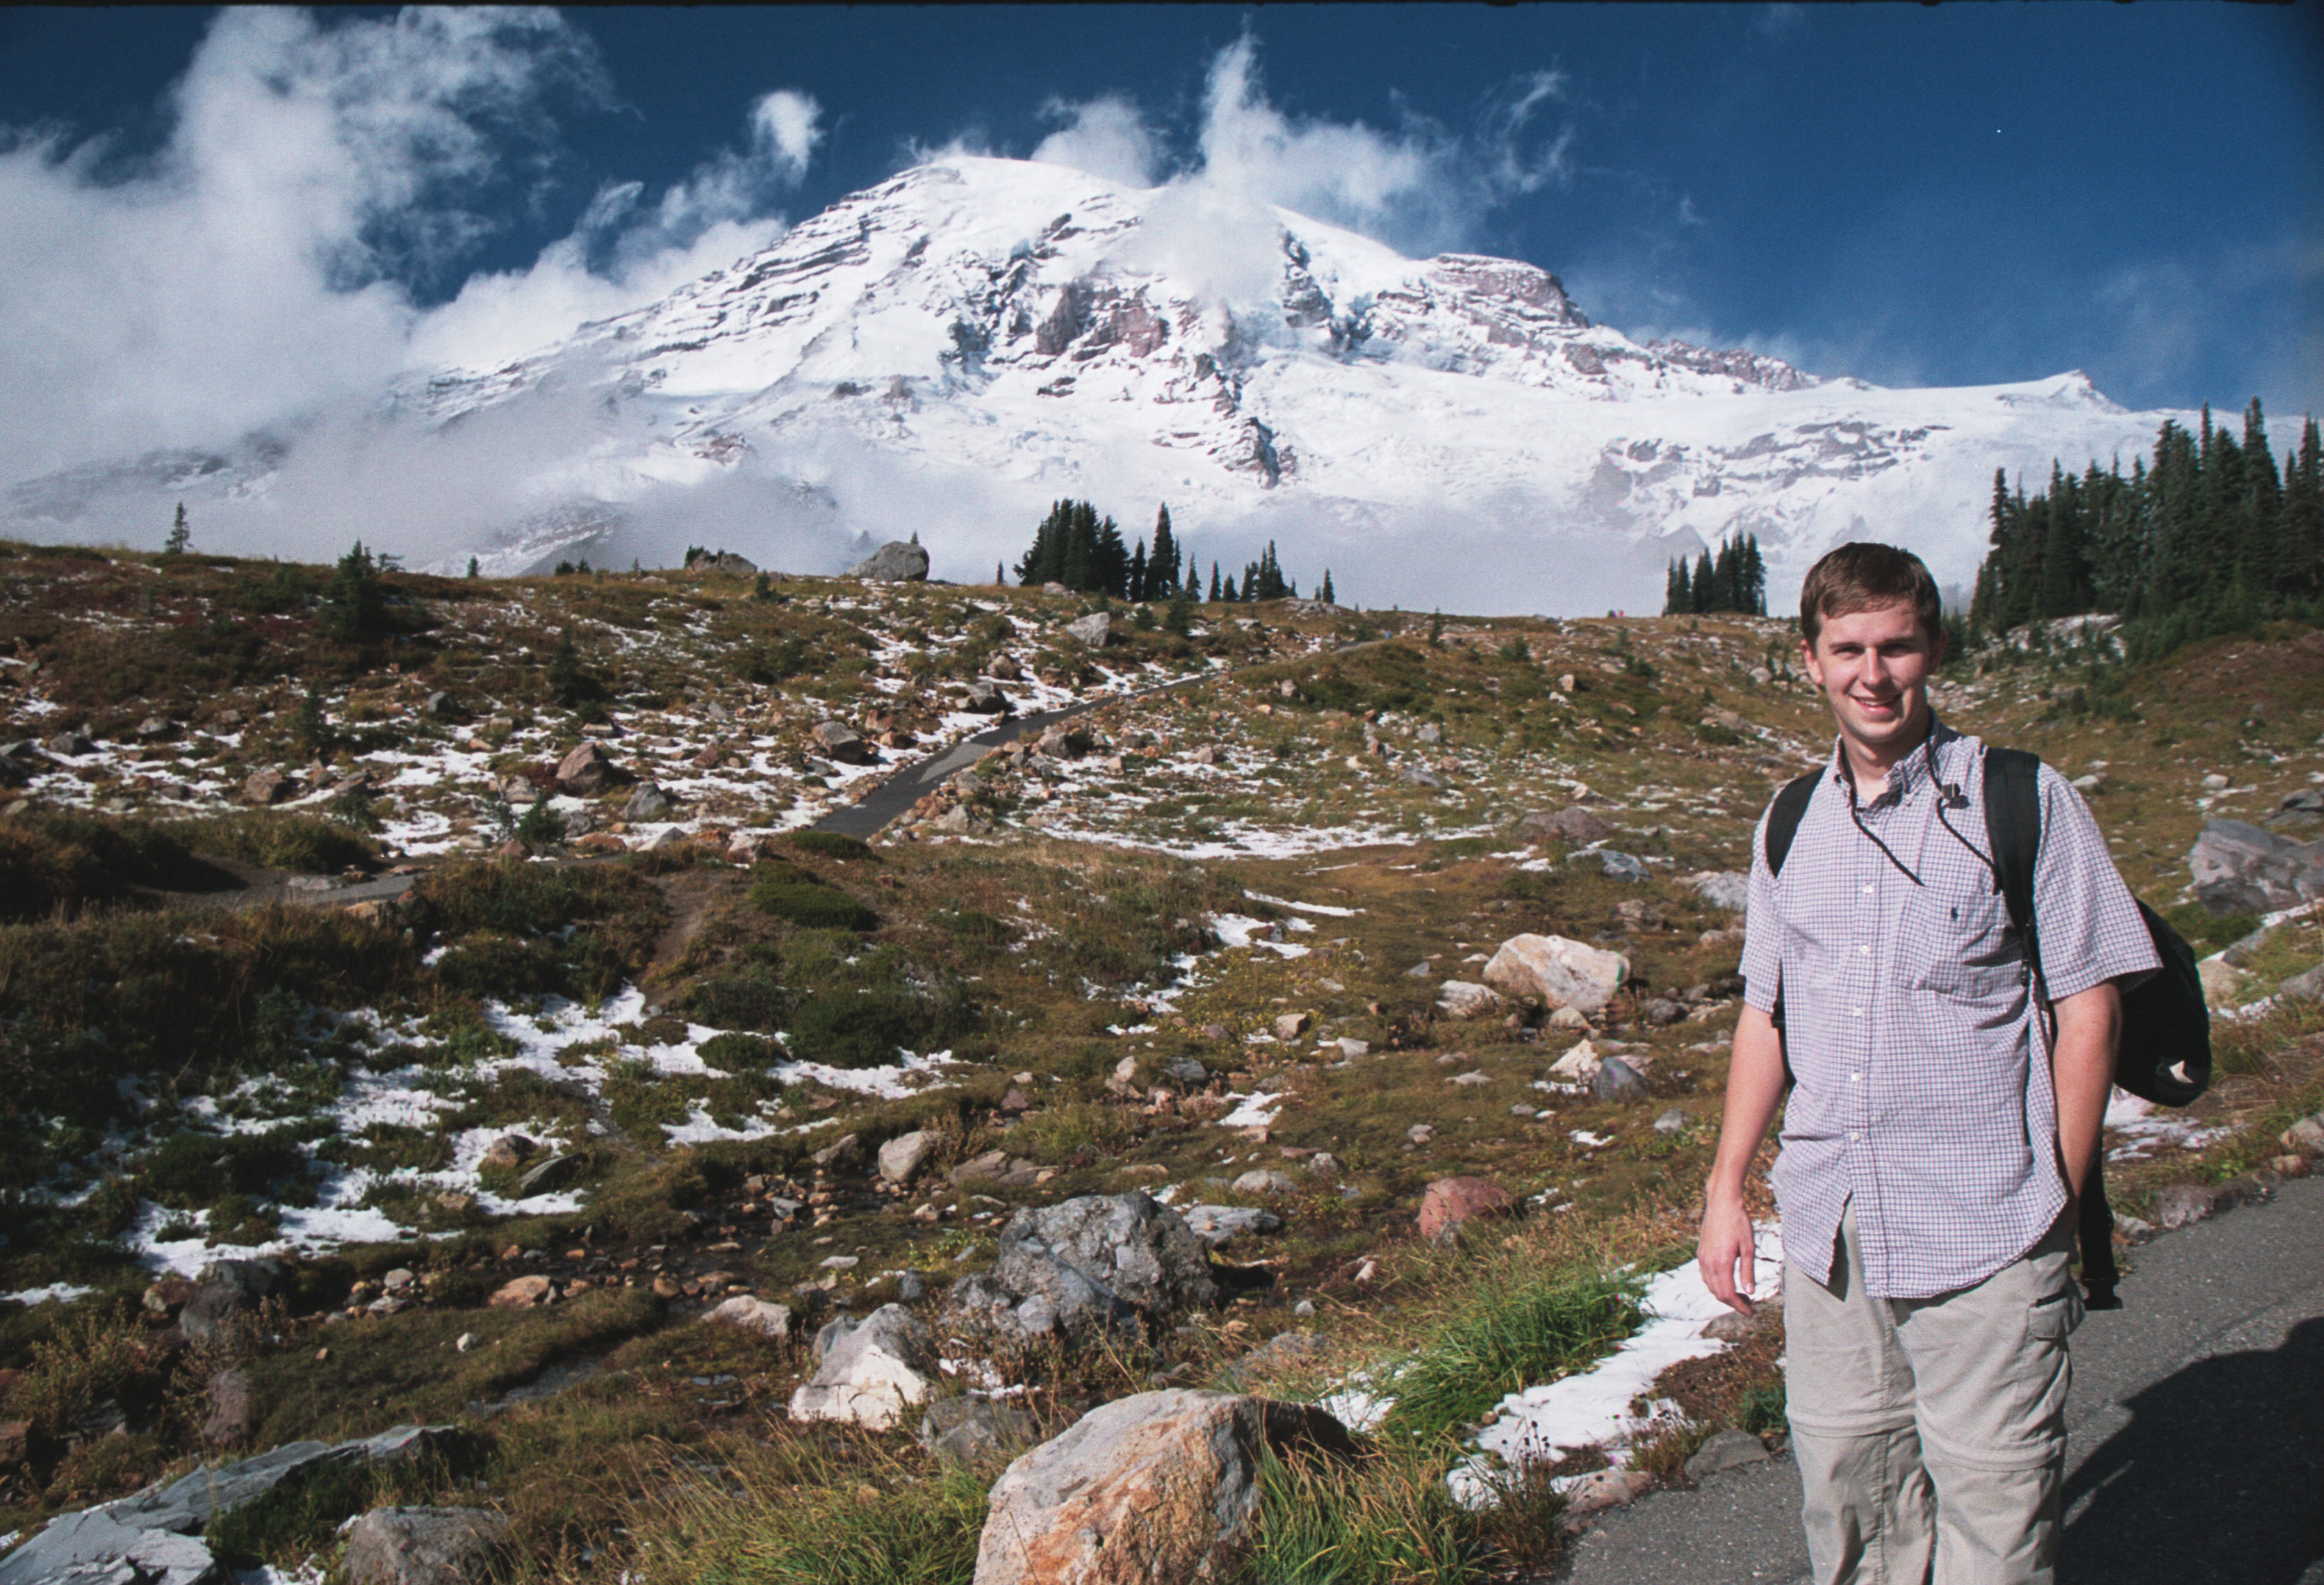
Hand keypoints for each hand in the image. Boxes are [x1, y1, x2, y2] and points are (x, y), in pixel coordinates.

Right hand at [1698, 1195, 1757, 1315]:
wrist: (1722, 1202)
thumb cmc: (1738, 1222)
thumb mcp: (1749, 1247)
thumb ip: (1748, 1271)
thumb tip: (1750, 1292)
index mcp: (1721, 1262)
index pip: (1728, 1294)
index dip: (1740, 1307)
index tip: (1752, 1313)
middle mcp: (1708, 1263)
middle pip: (1718, 1294)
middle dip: (1734, 1303)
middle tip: (1750, 1305)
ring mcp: (1702, 1258)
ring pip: (1710, 1286)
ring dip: (1724, 1295)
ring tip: (1741, 1295)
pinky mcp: (1701, 1253)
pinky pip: (1705, 1276)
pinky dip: (1716, 1285)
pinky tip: (1727, 1281)